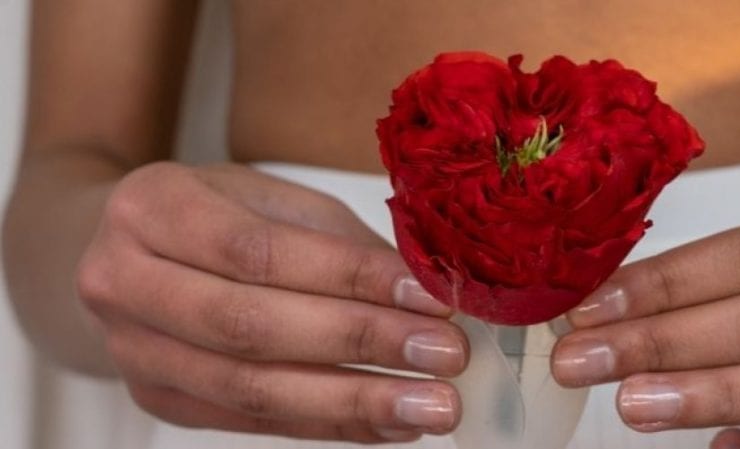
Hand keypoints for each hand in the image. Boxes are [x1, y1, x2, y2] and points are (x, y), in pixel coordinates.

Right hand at [76, 162, 466, 442]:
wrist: (133, 254)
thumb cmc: (219, 215)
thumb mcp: (276, 201)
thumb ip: (342, 245)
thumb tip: (429, 292)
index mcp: (152, 207)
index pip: (261, 252)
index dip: (351, 278)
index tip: (429, 297)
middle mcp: (124, 281)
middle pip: (253, 326)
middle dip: (362, 342)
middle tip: (444, 355)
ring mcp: (136, 351)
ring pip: (252, 389)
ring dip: (355, 401)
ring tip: (430, 406)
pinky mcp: (160, 400)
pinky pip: (254, 422)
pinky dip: (331, 425)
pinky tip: (390, 424)